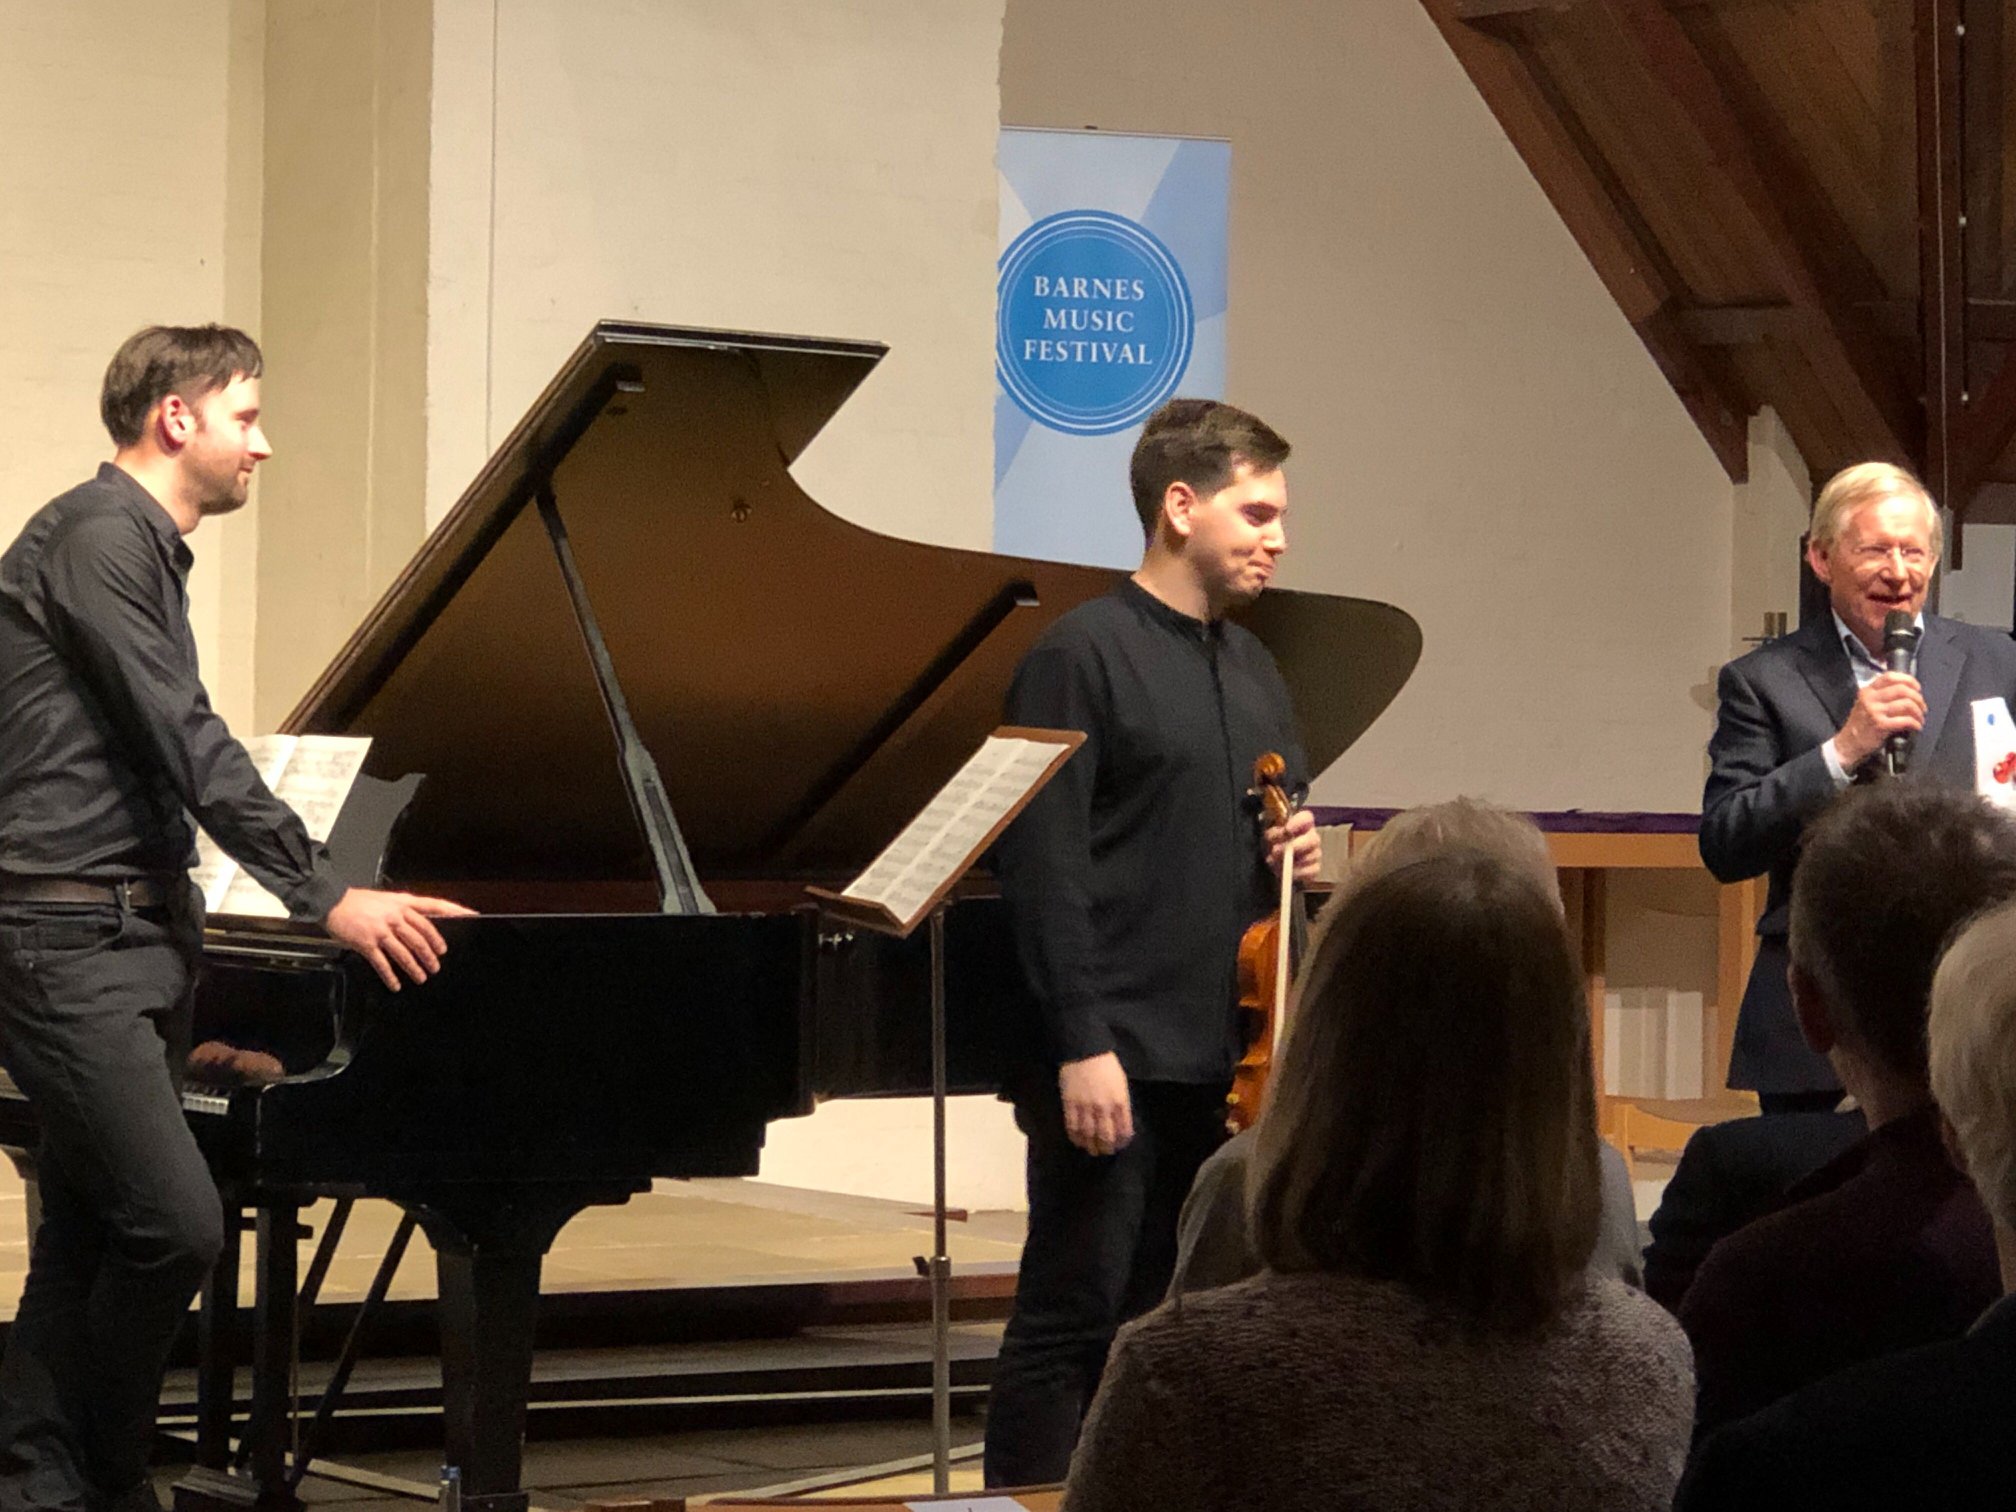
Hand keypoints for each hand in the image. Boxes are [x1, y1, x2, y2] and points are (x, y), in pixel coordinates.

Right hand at [323, 888, 476, 990]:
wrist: (332, 901)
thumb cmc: (360, 902)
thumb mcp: (388, 900)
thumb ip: (405, 911)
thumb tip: (423, 928)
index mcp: (403, 903)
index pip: (436, 906)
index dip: (455, 911)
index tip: (472, 917)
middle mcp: (396, 915)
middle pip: (422, 937)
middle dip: (432, 954)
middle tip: (437, 965)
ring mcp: (381, 930)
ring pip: (405, 952)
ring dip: (415, 967)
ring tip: (422, 977)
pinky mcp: (367, 943)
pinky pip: (383, 963)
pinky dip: (391, 976)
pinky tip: (396, 984)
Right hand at [1059, 1051, 1132, 1155]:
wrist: (1085, 1052)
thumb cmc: (1106, 1065)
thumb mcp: (1121, 1084)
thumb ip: (1121, 1104)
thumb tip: (1119, 1121)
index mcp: (1120, 1102)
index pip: (1124, 1131)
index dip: (1122, 1141)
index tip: (1120, 1144)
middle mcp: (1104, 1108)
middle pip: (1106, 1137)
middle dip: (1107, 1148)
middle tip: (1106, 1151)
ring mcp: (1086, 1107)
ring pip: (1089, 1136)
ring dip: (1091, 1146)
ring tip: (1092, 1149)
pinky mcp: (1070, 1105)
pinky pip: (1073, 1127)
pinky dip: (1076, 1138)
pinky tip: (1078, 1141)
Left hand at [1265, 808, 1322, 884]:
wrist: (1271, 861)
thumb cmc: (1271, 844)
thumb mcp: (1268, 836)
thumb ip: (1274, 832)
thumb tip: (1284, 834)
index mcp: (1301, 824)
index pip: (1307, 818)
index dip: (1299, 822)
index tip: (1287, 829)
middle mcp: (1311, 837)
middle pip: (1314, 839)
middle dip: (1297, 846)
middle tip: (1277, 850)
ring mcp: (1315, 853)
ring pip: (1312, 856)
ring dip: (1293, 861)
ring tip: (1275, 862)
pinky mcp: (1314, 869)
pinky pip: (1312, 871)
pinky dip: (1298, 873)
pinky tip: (1286, 872)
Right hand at [1833, 671, 1925, 769]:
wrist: (1848, 743)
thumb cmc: (1861, 724)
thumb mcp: (1866, 703)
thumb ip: (1882, 695)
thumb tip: (1908, 692)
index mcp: (1868, 690)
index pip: (1890, 676)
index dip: (1908, 680)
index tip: (1917, 688)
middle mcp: (1870, 698)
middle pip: (1902, 689)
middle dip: (1918, 698)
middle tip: (1922, 707)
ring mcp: (1875, 711)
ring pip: (1906, 704)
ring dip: (1918, 711)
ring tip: (1919, 718)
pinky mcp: (1880, 725)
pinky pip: (1905, 720)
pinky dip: (1915, 723)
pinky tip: (1916, 726)